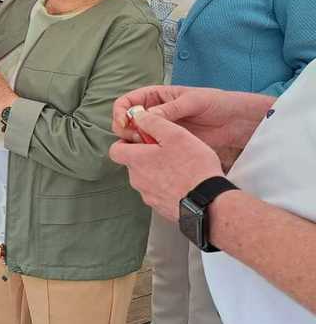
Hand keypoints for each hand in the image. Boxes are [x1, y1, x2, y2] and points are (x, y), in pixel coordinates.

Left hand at [109, 110, 223, 221]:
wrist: (209, 202)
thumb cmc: (193, 168)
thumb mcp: (175, 134)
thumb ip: (153, 122)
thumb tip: (139, 117)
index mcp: (136, 160)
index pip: (115, 150)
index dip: (126, 142)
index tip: (142, 138)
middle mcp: (137, 180)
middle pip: (133, 164)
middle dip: (146, 156)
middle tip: (167, 150)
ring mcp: (148, 195)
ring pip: (146, 178)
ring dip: (157, 171)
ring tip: (179, 166)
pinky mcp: (161, 207)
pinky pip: (159, 192)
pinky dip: (167, 186)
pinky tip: (184, 181)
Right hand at [112, 84, 267, 151]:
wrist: (236, 122)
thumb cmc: (216, 103)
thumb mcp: (193, 101)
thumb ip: (170, 108)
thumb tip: (146, 115)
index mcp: (156, 97)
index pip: (127, 102)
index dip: (121, 112)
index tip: (124, 123)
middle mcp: (154, 112)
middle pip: (127, 121)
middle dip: (126, 130)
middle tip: (136, 139)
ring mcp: (160, 129)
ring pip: (136, 136)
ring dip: (136, 143)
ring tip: (148, 147)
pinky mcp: (168, 143)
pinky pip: (151, 148)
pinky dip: (148, 152)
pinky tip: (156, 155)